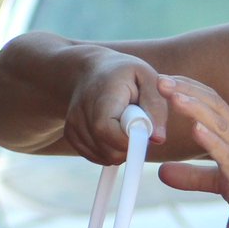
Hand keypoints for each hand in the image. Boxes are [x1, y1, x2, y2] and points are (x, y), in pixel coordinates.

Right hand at [60, 47, 172, 164]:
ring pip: (104, 157)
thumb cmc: (125, 73)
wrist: (92, 70)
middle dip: (130, 146)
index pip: (107, 131)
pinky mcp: (70, 134)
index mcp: (102, 96)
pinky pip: (95, 157)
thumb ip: (156, 107)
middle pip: (108, 150)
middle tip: (137, 127)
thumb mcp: (148, 78)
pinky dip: (109, 151)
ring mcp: (73, 124)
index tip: (144, 132)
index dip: (130, 140)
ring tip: (124, 125)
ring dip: (121, 149)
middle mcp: (82, 112)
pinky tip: (113, 132)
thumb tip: (158, 138)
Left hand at [156, 76, 228, 227]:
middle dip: (187, 90)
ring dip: (195, 107)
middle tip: (160, 78)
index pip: (213, 105)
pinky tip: (196, 129)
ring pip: (220, 125)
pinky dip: (212, 141)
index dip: (189, 91)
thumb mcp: (222, 184)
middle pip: (214, 107)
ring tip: (173, 94)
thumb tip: (162, 172)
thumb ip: (193, 176)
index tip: (164, 82)